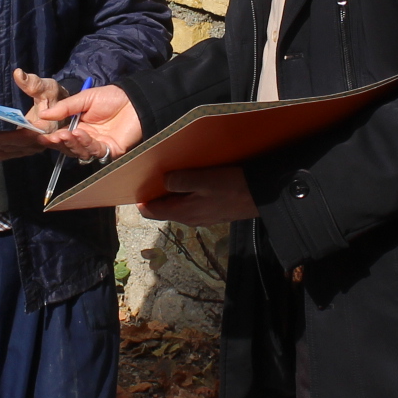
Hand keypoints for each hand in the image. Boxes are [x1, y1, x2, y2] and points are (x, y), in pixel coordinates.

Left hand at [0, 70, 66, 160]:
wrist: (65, 111)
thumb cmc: (55, 98)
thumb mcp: (48, 87)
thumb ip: (33, 83)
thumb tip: (18, 74)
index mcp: (43, 130)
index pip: (18, 139)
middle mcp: (35, 144)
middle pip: (6, 149)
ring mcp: (28, 148)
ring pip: (2, 154)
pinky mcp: (22, 149)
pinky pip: (3, 153)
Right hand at [35, 82, 142, 161]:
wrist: (134, 99)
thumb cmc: (110, 97)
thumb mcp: (84, 99)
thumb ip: (65, 108)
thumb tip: (43, 114)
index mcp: (78, 127)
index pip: (62, 136)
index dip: (52, 137)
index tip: (41, 135)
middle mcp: (86, 139)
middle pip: (69, 147)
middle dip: (60, 143)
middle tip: (53, 137)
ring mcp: (98, 146)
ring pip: (80, 152)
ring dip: (72, 144)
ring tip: (66, 134)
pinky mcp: (110, 151)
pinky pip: (95, 151)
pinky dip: (86, 144)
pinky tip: (80, 133)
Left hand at [141, 165, 256, 225]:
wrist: (263, 196)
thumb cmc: (232, 186)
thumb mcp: (204, 180)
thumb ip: (180, 181)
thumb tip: (164, 181)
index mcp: (185, 213)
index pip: (154, 212)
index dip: (142, 202)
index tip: (134, 189)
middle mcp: (192, 219)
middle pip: (166, 210)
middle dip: (156, 197)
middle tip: (149, 179)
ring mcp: (204, 216)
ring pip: (180, 207)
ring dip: (171, 195)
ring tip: (167, 178)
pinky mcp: (214, 211)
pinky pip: (193, 204)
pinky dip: (185, 195)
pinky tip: (190, 182)